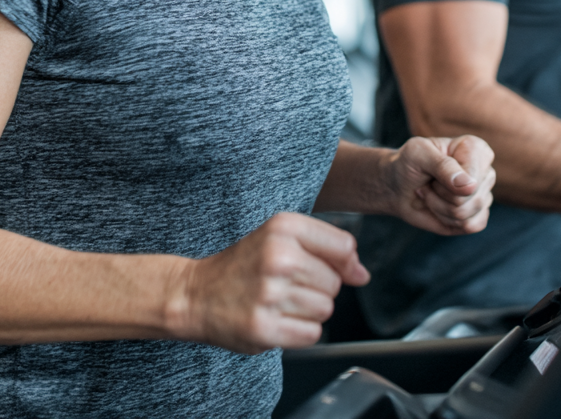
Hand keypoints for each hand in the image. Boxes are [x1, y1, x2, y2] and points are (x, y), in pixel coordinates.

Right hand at [169, 212, 368, 354]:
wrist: (196, 293)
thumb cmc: (244, 265)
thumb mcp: (281, 239)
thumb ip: (327, 250)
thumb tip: (363, 274)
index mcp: (284, 227)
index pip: (345, 246)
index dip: (342, 262)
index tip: (322, 266)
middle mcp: (278, 257)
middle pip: (336, 282)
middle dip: (318, 288)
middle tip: (287, 284)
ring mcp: (270, 293)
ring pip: (326, 310)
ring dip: (309, 311)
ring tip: (280, 301)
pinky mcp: (264, 327)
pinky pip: (312, 334)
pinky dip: (300, 332)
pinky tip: (278, 319)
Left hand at [384, 135, 494, 235]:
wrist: (398, 186)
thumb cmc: (408, 164)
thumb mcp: (418, 154)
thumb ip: (443, 166)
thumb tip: (471, 186)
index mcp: (476, 148)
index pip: (473, 177)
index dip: (446, 180)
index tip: (431, 167)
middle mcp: (485, 171)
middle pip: (471, 197)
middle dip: (440, 195)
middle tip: (429, 182)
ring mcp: (483, 194)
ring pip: (467, 214)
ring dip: (439, 207)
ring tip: (431, 193)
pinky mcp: (477, 216)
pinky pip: (471, 226)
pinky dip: (447, 221)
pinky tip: (439, 208)